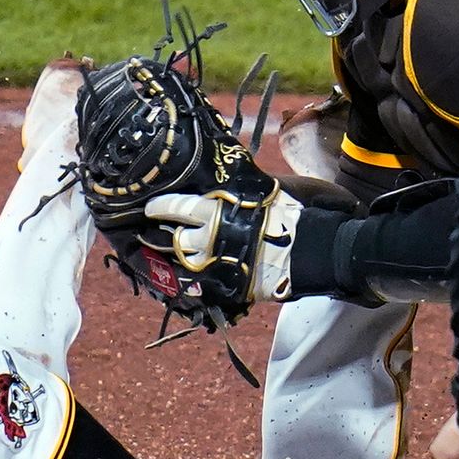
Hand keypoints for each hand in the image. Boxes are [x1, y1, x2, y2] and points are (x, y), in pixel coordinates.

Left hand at [145, 188, 302, 301]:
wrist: (308, 249)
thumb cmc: (286, 215)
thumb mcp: (261, 190)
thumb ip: (239, 187)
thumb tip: (228, 172)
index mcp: (214, 211)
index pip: (177, 207)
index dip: (160, 207)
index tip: (149, 208)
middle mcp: (208, 238)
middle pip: (176, 239)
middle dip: (165, 236)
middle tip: (158, 233)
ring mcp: (215, 264)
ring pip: (186, 262)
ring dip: (181, 257)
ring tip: (178, 254)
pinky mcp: (226, 285)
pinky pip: (203, 283)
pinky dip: (196, 279)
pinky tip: (193, 275)